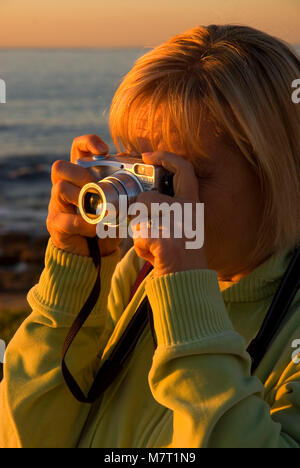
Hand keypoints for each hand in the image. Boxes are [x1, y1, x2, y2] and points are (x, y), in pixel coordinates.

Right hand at [47, 134, 120, 256]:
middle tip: (95, 186)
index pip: (78, 148)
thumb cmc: (106, 222)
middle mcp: (65, 186)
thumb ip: (128, 187)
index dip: (87, 143)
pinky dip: (85, 224)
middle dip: (80, 174)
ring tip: (97, 211)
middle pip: (60, 166)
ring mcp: (57, 204)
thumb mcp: (119, 202)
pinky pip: (67, 219)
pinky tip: (95, 229)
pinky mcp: (56, 223)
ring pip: (59, 188)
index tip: (104, 150)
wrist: (92, 252)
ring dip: (82, 198)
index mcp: (81, 176)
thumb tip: (146, 170)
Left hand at [132, 151, 206, 277]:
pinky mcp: (163, 238)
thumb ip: (166, 210)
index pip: (184, 169)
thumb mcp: (182, 225)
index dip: (165, 157)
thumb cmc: (182, 253)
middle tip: (140, 219)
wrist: (188, 279)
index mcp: (192, 204)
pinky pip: (139, 237)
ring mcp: (175, 223)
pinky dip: (142, 247)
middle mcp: (186, 210)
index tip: (147, 156)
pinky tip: (154, 254)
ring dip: (139, 232)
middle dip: (137, 211)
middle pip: (147, 198)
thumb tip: (140, 202)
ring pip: (139, 219)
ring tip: (152, 244)